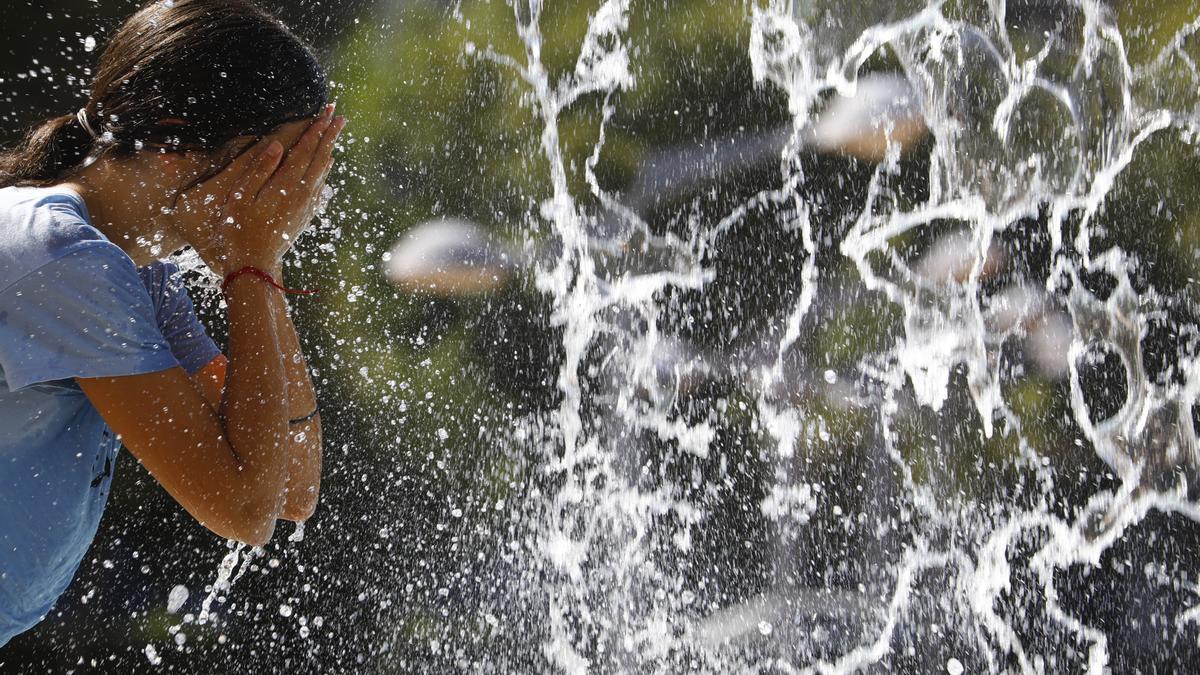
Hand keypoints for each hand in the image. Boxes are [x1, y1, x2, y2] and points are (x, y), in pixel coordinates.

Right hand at [175, 105, 345, 275]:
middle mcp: (302, 194)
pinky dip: (323, 172)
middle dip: (330, 135)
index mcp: (286, 185)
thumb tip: (277, 146)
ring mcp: (305, 206)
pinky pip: (319, 188)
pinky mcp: (304, 216)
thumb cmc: (239, 229)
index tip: (327, 113)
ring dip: (328, 151)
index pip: (306, 150)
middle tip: (339, 116)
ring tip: (334, 136)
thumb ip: (260, 170)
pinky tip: (324, 168)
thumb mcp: (241, 197)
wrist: (254, 265)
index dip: (316, 129)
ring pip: (322, 172)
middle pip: (320, 157)